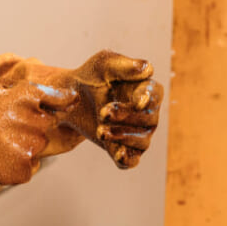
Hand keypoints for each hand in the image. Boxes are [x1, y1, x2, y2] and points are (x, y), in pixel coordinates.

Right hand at [0, 77, 78, 184]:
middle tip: (2, 130)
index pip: (60, 101)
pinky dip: (14, 167)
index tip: (70, 104)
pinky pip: (28, 168)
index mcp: (29, 96)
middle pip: (45, 128)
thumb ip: (23, 89)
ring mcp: (29, 147)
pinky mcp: (22, 169)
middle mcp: (34, 121)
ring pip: (36, 149)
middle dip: (30, 129)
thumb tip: (45, 92)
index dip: (65, 104)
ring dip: (22, 148)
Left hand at [57, 50, 163, 169]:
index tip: (137, 102)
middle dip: (126, 117)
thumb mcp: (103, 65)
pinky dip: (127, 159)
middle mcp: (147, 113)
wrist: (71, 99)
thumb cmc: (91, 77)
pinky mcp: (122, 149)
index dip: (149, 99)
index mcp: (145, 89)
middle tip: (103, 112)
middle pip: (149, 120)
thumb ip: (124, 65)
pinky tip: (118, 155)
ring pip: (141, 142)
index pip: (155, 95)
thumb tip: (147, 69)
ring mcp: (137, 134)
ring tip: (101, 130)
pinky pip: (132, 160)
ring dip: (122, 136)